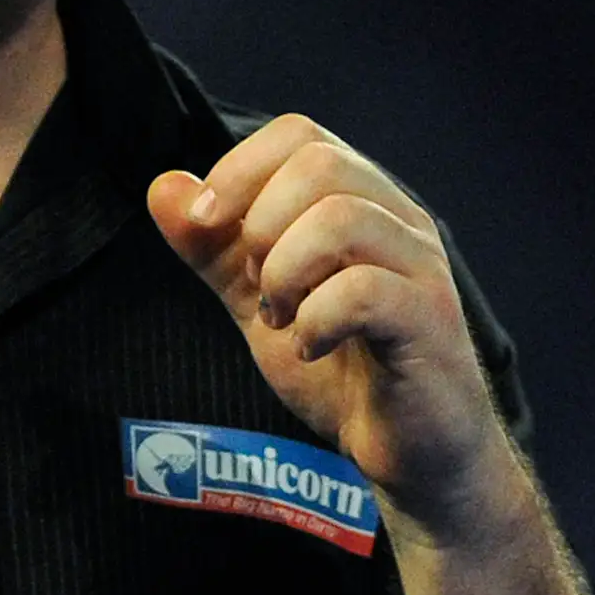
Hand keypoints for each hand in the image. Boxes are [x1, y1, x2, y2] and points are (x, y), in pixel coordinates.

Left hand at [149, 116, 526, 549]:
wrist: (411, 458)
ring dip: (285, 270)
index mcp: (361, 204)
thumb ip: (215, 251)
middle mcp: (398, 222)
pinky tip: (309, 347)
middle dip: (260, 221)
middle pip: (320, 161)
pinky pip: (365, 290)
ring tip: (280, 318)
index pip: (299, 135)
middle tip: (254, 285)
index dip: (239, 170)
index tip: (203, 225)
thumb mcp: (260, 306)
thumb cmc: (345, 376)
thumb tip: (163, 186)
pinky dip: (315, 318)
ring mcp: (421, 268)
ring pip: (342, 216)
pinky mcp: (430, 321)